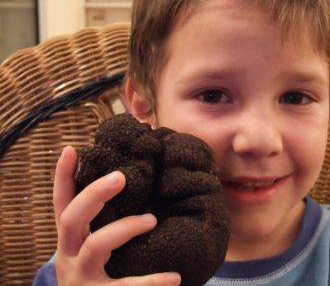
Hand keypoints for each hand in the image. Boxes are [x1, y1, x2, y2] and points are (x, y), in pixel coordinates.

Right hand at [53, 146, 181, 285]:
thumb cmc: (96, 272)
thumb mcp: (91, 245)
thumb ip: (101, 221)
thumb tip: (124, 182)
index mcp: (70, 238)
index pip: (62, 203)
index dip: (62, 177)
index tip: (71, 149)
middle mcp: (69, 255)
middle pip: (71, 218)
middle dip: (94, 193)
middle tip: (121, 177)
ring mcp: (81, 276)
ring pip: (96, 245)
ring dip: (125, 227)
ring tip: (152, 220)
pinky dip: (151, 282)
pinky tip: (174, 277)